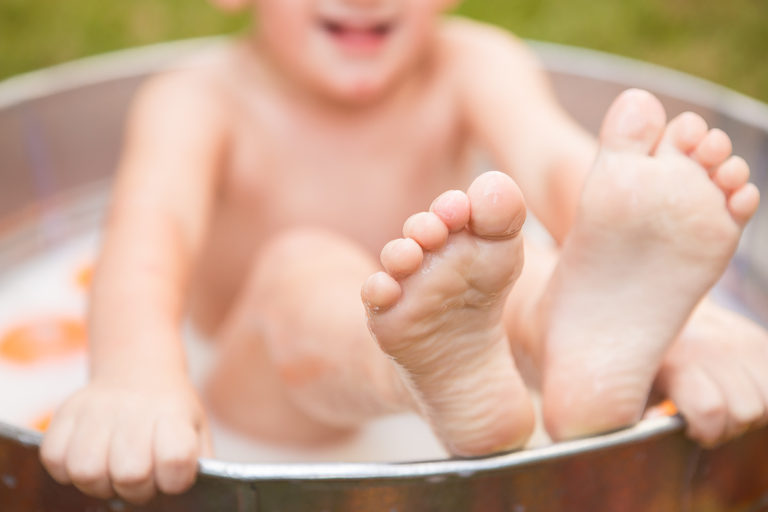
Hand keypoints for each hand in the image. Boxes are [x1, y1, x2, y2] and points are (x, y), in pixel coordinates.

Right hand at [40, 373, 211, 503]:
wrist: (139, 370)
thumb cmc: (170, 412)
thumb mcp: (196, 431)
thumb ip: (199, 464)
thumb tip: (203, 491)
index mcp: (173, 414)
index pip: (175, 459)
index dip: (174, 478)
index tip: (173, 473)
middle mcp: (133, 409)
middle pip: (129, 473)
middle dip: (136, 489)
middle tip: (141, 477)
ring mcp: (95, 409)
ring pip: (85, 471)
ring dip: (99, 482)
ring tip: (111, 470)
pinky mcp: (64, 413)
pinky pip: (54, 459)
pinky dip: (67, 469)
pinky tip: (90, 456)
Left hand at [656, 301, 767, 446]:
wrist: (661, 304)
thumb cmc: (646, 354)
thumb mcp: (635, 380)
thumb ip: (643, 409)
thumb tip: (653, 426)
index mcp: (678, 360)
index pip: (710, 409)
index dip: (705, 431)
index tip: (692, 429)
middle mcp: (713, 348)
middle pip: (746, 410)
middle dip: (729, 426)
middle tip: (708, 419)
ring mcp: (740, 341)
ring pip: (767, 400)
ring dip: (751, 412)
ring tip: (726, 404)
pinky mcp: (758, 338)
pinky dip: (763, 395)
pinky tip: (740, 391)